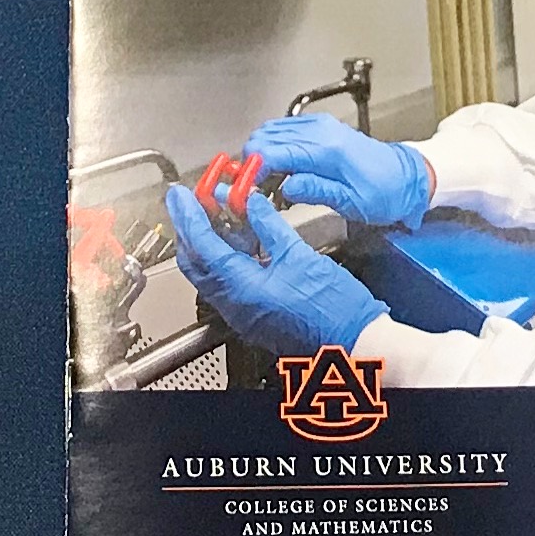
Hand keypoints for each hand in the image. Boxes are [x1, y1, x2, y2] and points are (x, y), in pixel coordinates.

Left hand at [164, 185, 386, 357]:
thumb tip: (250, 202)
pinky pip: (230, 283)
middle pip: (196, 263)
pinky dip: (228, 258)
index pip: (201, 246)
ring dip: (211, 241)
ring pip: (212, 273)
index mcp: (242, 289)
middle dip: (190, 229)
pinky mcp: (255, 315)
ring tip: (216, 212)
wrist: (354, 340)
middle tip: (190, 202)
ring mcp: (243, 313)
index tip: (180, 195)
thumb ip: (269, 225)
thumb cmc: (335, 309)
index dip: (188, 215)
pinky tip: (241, 237)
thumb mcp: (300, 255)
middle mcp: (235, 305)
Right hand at [248, 113, 433, 231]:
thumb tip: (283, 187)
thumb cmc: (384, 193)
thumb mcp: (351, 202)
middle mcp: (321, 130)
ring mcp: (319, 125)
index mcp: (327, 150)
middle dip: (252, 162)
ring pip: (270, 130)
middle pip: (265, 137)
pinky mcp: (320, 127)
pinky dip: (272, 146)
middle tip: (251, 189)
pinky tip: (277, 168)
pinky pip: (284, 129)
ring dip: (260, 154)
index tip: (243, 188)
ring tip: (264, 182)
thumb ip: (314, 190)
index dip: (252, 169)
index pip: (273, 151)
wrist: (406, 177)